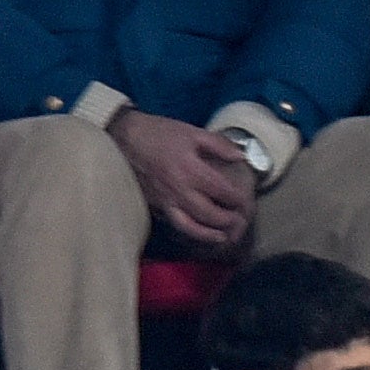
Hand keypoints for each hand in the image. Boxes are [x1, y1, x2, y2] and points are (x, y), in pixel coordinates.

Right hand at [118, 106, 256, 248]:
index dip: (238, 199)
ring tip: (224, 236)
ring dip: (210, 234)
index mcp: (191, 170)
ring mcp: (166, 201)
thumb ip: (219, 145)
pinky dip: (190, 232)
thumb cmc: (158, 133)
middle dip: (229, 221)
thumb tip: (240, 156)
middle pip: (210, 214)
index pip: (222, 191)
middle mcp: (180, 190)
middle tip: (240, 221)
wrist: (123, 138)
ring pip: (191, 227)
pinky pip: (175, 224)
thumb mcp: (192, 132)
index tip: (245, 201)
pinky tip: (199, 231)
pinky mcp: (155, 206)